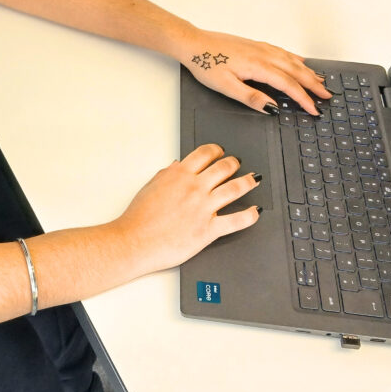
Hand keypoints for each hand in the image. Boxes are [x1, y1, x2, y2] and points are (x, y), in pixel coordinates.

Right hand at [112, 143, 261, 272]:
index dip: (217, 150)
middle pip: (224, 168)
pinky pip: (237, 220)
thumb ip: (167, 174)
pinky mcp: (209, 229)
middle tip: (237, 164)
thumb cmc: (138, 218)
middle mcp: (194, 188)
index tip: (220, 152)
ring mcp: (204, 208)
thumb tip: (177, 166)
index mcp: (179, 175)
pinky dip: (250, 215)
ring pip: (235, 188)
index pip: (205, 153)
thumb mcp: (150, 187)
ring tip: (254, 180)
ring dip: (248, 182)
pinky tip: (255, 211)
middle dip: (234, 163)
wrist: (135, 241)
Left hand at [183, 29, 329, 114]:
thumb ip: (252, 98)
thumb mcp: (227, 87)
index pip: (289, 86)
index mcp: (259, 67)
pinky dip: (297, 59)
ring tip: (320, 81)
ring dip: (308, 71)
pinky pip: (284, 52)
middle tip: (327, 96)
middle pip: (296, 71)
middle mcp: (264, 55)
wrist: (194, 43)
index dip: (304, 99)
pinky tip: (300, 61)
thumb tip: (272, 108)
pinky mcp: (256, 45)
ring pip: (292, 61)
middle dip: (313, 85)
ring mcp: (262, 48)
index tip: (314, 110)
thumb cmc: (207, 64)